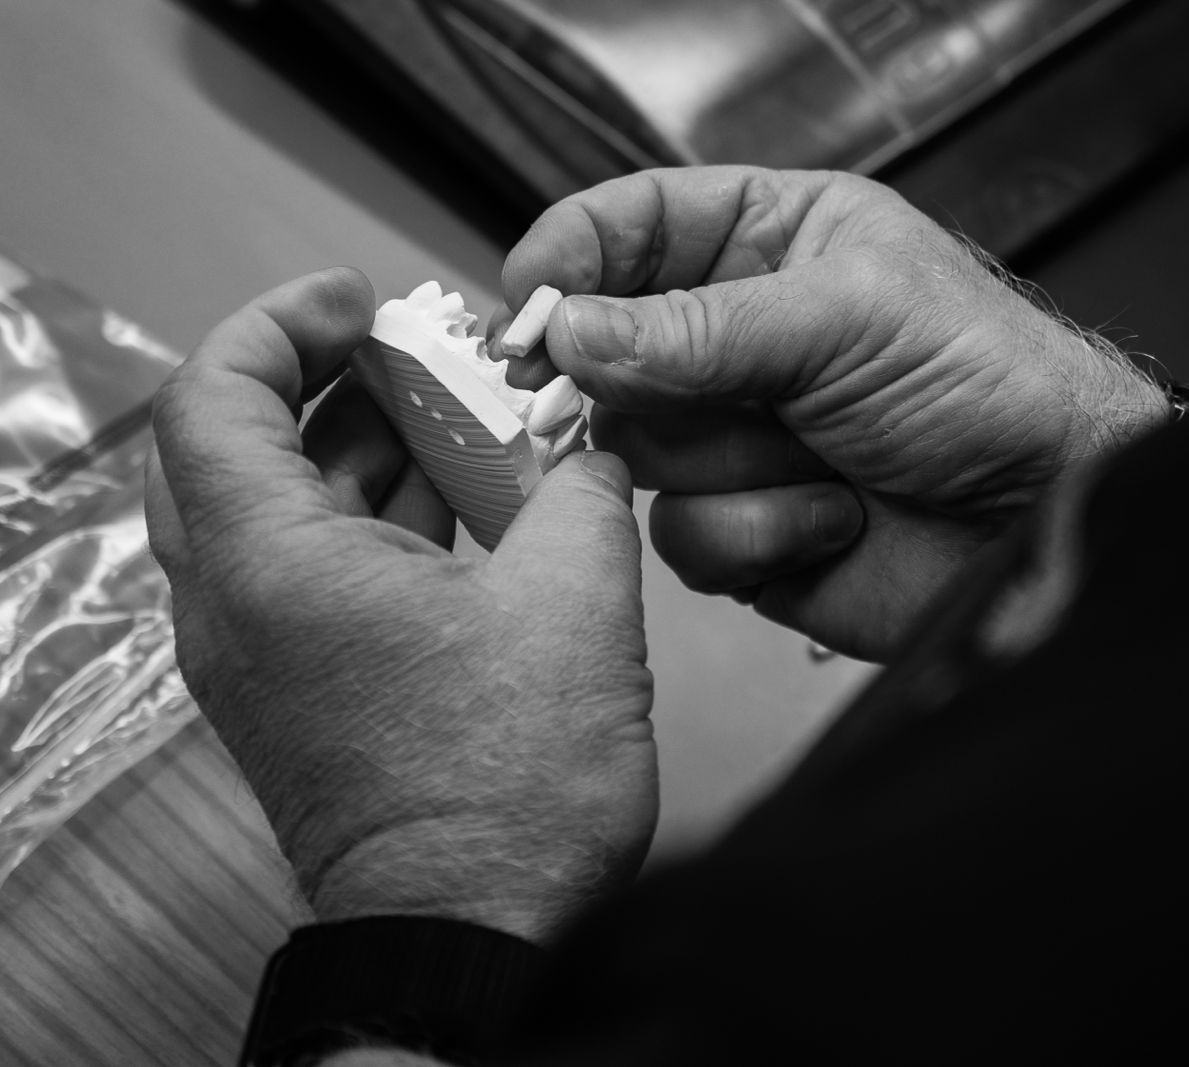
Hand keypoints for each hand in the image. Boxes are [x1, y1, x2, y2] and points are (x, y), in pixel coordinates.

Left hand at [145, 269, 654, 945]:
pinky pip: (309, 567)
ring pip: (277, 507)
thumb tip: (590, 442)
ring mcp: (260, 655)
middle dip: (328, 380)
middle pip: (237, 442)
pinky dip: (372, 516)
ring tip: (460, 418)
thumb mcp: (576, 603)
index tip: (361, 299)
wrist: (469, 930)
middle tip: (415, 351)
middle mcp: (238, 606)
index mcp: (274, 566)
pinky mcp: (299, 689)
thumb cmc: (503, 791)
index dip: (283, 320)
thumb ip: (583, 488)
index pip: (216, 391)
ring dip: (358, 448)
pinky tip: (466, 504)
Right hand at [492, 167, 1165, 661]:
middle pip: (610, 349)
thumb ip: (697, 327)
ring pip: (638, 454)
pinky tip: (832, 517)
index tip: (526, 299)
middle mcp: (742, 339)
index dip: (573, 255)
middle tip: (617, 397)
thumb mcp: (844, 317)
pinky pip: (683, 538)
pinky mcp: (748, 527)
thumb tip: (572, 331)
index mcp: (776, 243)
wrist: (1047, 519)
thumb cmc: (989, 381)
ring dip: (726, 464)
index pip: (638, 224)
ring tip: (816, 457)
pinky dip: (756, 533)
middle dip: (620, 380)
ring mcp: (739, 436)